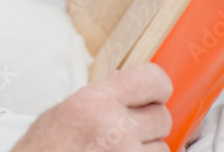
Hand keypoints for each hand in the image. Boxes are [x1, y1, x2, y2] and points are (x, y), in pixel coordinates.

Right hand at [11, 63, 172, 151]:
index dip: (156, 87)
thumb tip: (127, 84)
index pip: (153, 79)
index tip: (153, 94)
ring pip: (162, 148)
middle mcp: (116, 130)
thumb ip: (98, 97)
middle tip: (123, 133)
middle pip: (162, 117)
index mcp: (94, 103)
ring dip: (144, 151)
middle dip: (147, 126)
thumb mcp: (61, 114)